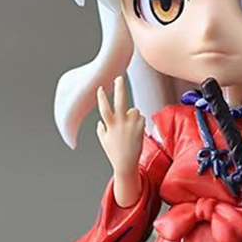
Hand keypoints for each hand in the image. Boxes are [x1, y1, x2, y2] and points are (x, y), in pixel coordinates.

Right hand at [96, 76, 144, 206]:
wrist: (126, 164)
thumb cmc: (114, 152)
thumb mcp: (103, 140)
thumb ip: (101, 129)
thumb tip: (100, 122)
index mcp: (110, 124)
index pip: (104, 107)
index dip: (101, 97)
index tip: (100, 87)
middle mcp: (121, 123)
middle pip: (120, 100)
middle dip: (119, 87)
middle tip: (119, 77)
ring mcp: (132, 124)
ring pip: (134, 110)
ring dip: (132, 114)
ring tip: (130, 128)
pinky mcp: (141, 127)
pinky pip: (141, 117)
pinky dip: (139, 121)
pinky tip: (136, 132)